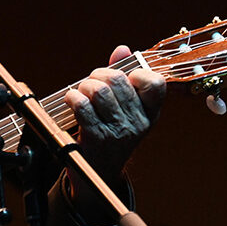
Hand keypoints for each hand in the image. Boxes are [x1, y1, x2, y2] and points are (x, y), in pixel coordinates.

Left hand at [64, 45, 165, 210]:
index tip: (122, 77)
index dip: (136, 72)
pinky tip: (71, 100)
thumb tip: (122, 49)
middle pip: (118, 81)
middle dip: (99, 75)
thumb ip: (123, 76)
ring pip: (100, 91)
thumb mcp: (122, 109)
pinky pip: (83, 106)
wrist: (97, 176)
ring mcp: (119, 132)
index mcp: (150, 114)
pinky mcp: (97, 138)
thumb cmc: (108, 135)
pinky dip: (73, 97)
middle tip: (90, 83)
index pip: (156, 84)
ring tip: (80, 92)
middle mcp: (138, 123)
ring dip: (84, 86)